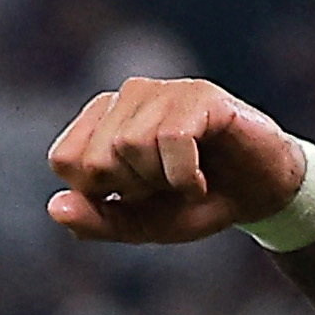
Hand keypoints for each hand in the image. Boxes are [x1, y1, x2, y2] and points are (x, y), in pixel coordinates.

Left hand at [45, 79, 312, 246]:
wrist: (260, 194)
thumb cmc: (197, 202)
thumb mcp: (142, 224)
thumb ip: (97, 220)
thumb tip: (54, 207)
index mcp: (103, 120)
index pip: (66, 160)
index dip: (101, 193)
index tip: (137, 192)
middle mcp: (128, 96)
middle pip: (96, 158)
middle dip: (133, 189)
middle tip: (167, 185)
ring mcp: (164, 90)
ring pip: (131, 146)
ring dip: (163, 181)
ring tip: (187, 177)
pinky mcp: (199, 95)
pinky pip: (171, 139)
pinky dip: (186, 176)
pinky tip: (202, 178)